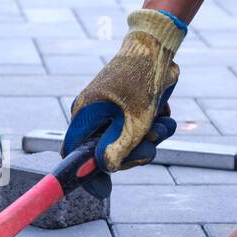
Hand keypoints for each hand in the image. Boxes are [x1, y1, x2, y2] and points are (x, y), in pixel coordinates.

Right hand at [63, 9, 184, 197]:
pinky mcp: (127, 109)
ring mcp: (110, 113)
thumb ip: (120, 147)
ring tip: (162, 122)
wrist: (157, 45)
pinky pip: (139, 131)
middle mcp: (93, 116)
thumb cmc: (142, 77)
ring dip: (151, 138)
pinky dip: (153, 126)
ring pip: (129, 143)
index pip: (74, 153)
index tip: (103, 191)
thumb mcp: (136, 118)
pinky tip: (162, 112)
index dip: (85, 174)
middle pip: (107, 153)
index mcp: (85, 115)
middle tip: (151, 143)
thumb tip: (105, 168)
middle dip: (135, 152)